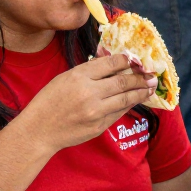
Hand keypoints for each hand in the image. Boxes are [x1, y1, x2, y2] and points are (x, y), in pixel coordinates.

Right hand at [20, 53, 155, 154]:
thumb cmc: (49, 101)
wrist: (39, 130)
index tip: (134, 60)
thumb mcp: (65, 78)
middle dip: (140, 77)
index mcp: (79, 76)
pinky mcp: (99, 126)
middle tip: (151, 74)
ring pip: (125, 98)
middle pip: (123, 81)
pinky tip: (135, 100)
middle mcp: (89, 93)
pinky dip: (128, 105)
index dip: (126, 61)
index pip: (110, 64)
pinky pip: (118, 113)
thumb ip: (88, 71)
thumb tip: (113, 63)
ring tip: (151, 87)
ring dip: (141, 92)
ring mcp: (95, 111)